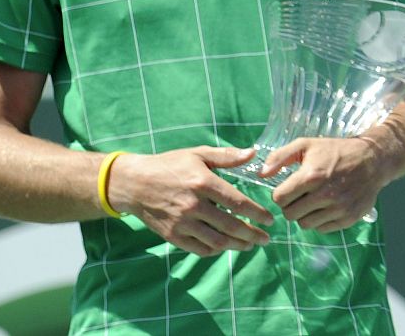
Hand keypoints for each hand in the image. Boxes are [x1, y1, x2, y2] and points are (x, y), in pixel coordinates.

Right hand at [104, 146, 274, 256]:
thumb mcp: (198, 154)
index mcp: (203, 183)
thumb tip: (253, 154)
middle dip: (252, 235)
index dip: (257, 213)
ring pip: (217, 242)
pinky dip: (215, 250)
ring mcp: (181, 223)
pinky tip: (225, 246)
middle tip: (266, 239)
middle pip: (230, 226)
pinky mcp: (172, 236)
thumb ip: (227, 156)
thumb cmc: (170, 165)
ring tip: (250, 245)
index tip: (270, 219)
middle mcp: (193, 205)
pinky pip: (199, 249)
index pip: (237, 203)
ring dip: (237, 246)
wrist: (134, 183)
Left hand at [263, 136, 393, 232]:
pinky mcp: (348, 219)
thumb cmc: (336, 151)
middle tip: (300, 195)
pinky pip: (322, 229)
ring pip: (305, 225)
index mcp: (311, 176)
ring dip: (305, 214)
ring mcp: (338, 209)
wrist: (373, 160)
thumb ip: (280, 157)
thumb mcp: (307, 145)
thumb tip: (261, 174)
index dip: (280, 194)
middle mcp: (325, 195)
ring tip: (314, 201)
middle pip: (290, 215)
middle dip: (291, 205)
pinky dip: (321, 220)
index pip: (279, 199)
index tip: (288, 188)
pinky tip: (327, 206)